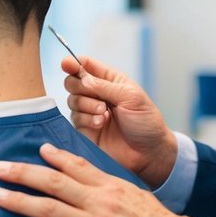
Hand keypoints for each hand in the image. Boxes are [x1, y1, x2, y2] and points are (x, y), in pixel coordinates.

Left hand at [0, 143, 192, 216]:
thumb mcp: (134, 195)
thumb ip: (109, 190)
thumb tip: (91, 186)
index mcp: (109, 186)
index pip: (77, 165)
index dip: (54, 156)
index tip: (38, 149)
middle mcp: (98, 201)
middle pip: (54, 182)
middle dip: (24, 174)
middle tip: (0, 168)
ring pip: (50, 211)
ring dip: (21, 203)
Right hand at [63, 55, 177, 188]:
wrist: (148, 153)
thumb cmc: (146, 122)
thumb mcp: (130, 97)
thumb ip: (104, 86)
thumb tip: (82, 78)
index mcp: (110, 81)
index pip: (86, 66)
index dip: (74, 63)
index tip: (67, 64)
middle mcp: (98, 94)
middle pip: (73, 82)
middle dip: (79, 86)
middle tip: (96, 95)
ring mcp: (90, 112)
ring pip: (72, 100)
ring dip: (87, 105)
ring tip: (105, 114)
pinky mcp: (85, 130)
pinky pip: (75, 118)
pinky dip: (87, 119)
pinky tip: (101, 124)